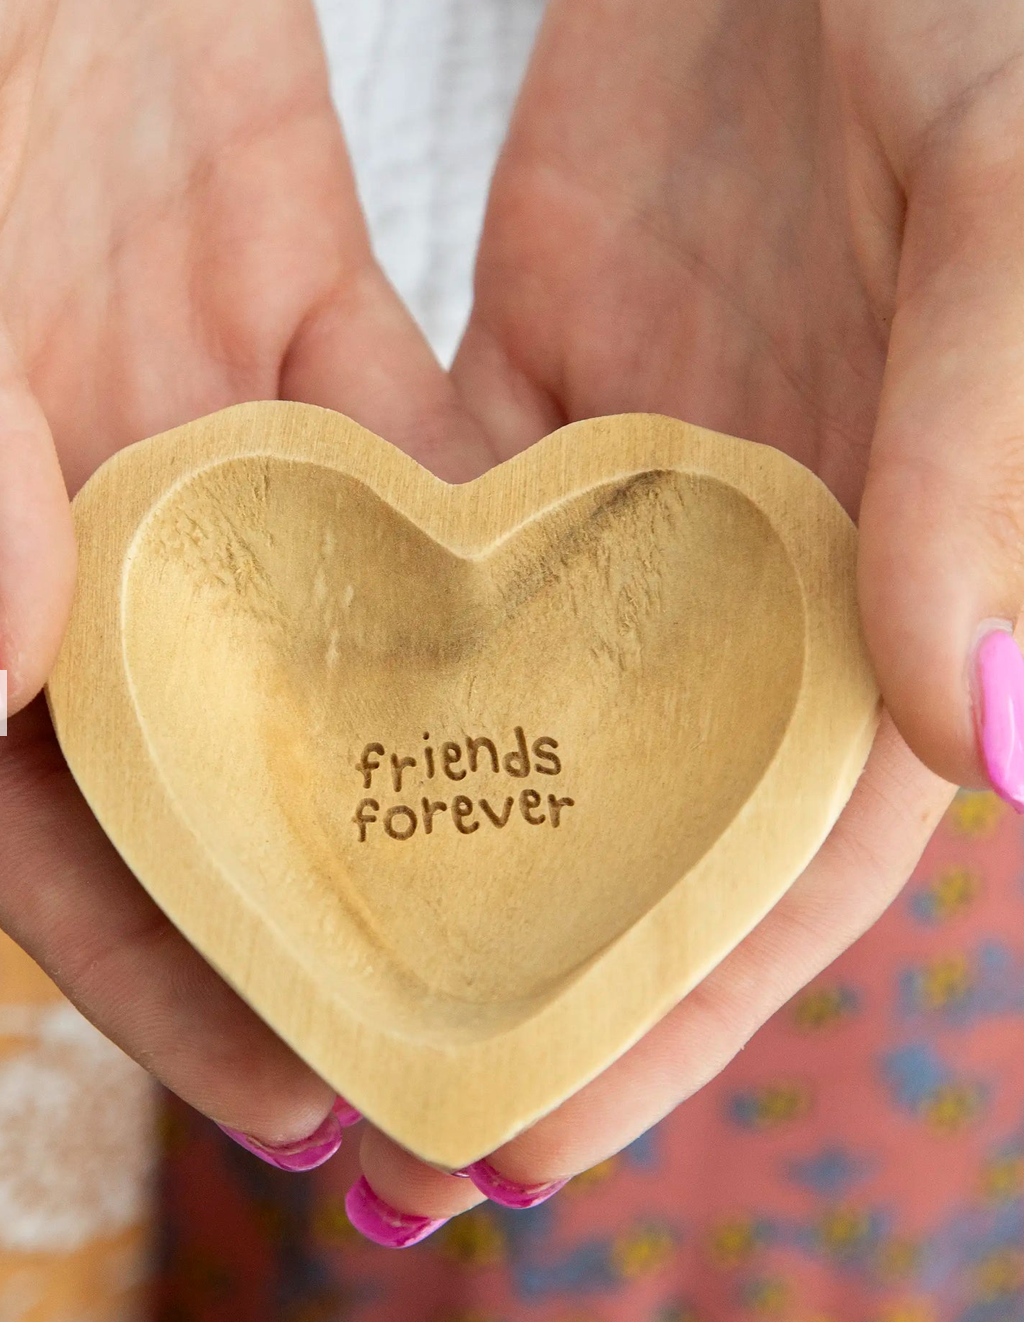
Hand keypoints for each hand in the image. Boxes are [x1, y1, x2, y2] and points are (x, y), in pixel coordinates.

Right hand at [0, 0, 491, 1162]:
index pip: (56, 828)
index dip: (164, 977)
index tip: (294, 1095)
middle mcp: (82, 512)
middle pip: (216, 758)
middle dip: (331, 897)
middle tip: (466, 1021)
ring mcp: (198, 419)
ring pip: (327, 624)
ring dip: (429, 741)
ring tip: (552, 866)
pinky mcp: (301, 315)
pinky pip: (407, 468)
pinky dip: (479, 551)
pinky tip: (574, 638)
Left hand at [343, 0, 1013, 1239]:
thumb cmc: (969, 15)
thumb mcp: (1006, 217)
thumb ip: (988, 465)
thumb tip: (992, 746)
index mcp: (900, 568)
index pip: (784, 854)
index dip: (671, 1011)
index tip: (540, 1141)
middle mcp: (761, 562)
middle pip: (626, 817)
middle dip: (513, 970)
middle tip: (380, 1119)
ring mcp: (633, 484)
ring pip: (516, 700)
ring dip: (417, 839)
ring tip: (299, 972)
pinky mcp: (530, 388)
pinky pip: (436, 547)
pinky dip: (363, 644)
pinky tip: (267, 739)